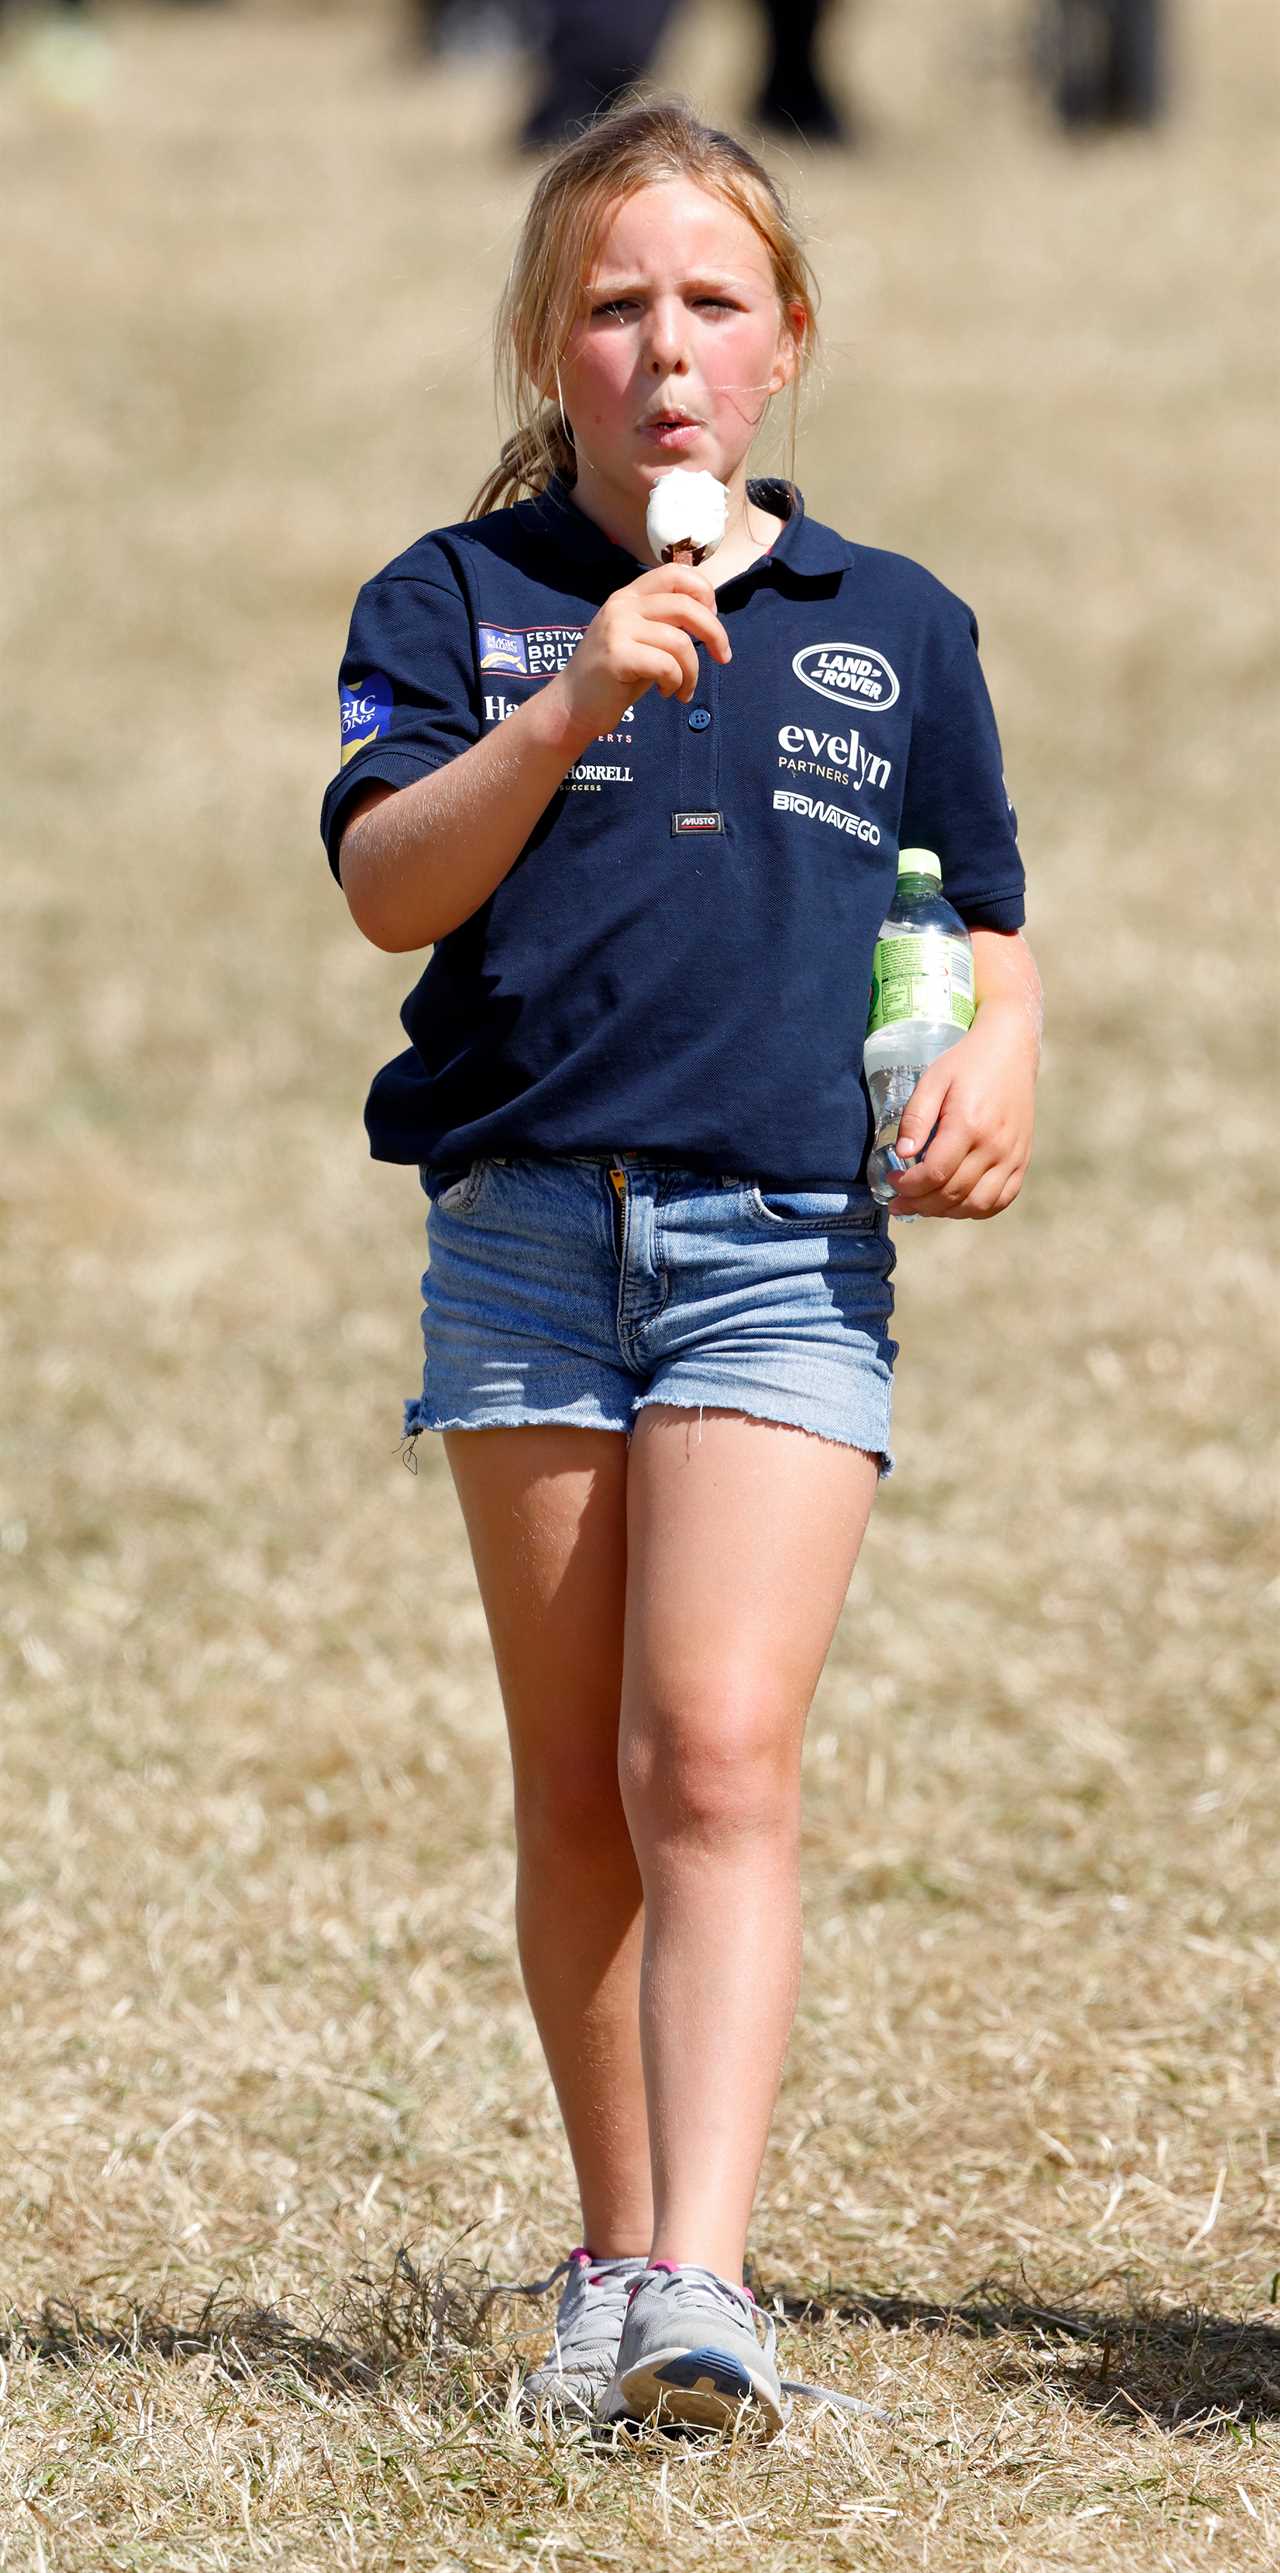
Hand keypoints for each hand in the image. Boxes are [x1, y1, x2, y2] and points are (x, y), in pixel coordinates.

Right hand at [551, 564, 730, 743]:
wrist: (572, 706)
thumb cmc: (614, 677)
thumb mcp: (641, 639)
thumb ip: (666, 621)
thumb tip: (710, 614)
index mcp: (629, 596)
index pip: (675, 573)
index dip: (704, 591)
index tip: (713, 617)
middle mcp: (622, 605)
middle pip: (686, 605)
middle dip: (715, 632)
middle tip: (723, 657)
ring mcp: (617, 629)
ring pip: (680, 641)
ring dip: (693, 671)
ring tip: (684, 689)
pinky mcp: (617, 656)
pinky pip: (667, 666)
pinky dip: (677, 683)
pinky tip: (668, 693)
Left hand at [884, 999, 1037, 1218]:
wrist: (1011, 1052)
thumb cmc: (967, 1064)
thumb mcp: (933, 1080)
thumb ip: (916, 1118)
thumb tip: (901, 1154)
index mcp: (969, 1124)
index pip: (934, 1173)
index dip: (908, 1185)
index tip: (892, 1180)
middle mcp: (994, 1145)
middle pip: (953, 1194)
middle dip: (920, 1204)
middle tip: (900, 1201)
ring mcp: (1012, 1156)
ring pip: (976, 1205)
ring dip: (946, 1212)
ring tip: (924, 1203)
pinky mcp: (1022, 1161)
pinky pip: (1001, 1200)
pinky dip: (976, 1210)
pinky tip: (955, 1203)